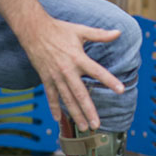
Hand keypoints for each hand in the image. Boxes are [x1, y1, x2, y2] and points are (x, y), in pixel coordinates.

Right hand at [22, 17, 123, 131]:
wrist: (34, 30)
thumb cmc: (59, 29)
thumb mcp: (81, 30)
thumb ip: (100, 34)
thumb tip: (118, 32)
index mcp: (78, 58)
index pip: (97, 72)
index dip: (110, 81)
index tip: (121, 90)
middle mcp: (67, 70)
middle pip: (80, 94)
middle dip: (89, 110)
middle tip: (96, 125)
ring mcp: (55, 76)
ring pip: (66, 99)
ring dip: (75, 113)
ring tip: (83, 126)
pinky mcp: (46, 78)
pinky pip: (51, 96)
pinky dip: (54, 107)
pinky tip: (58, 119)